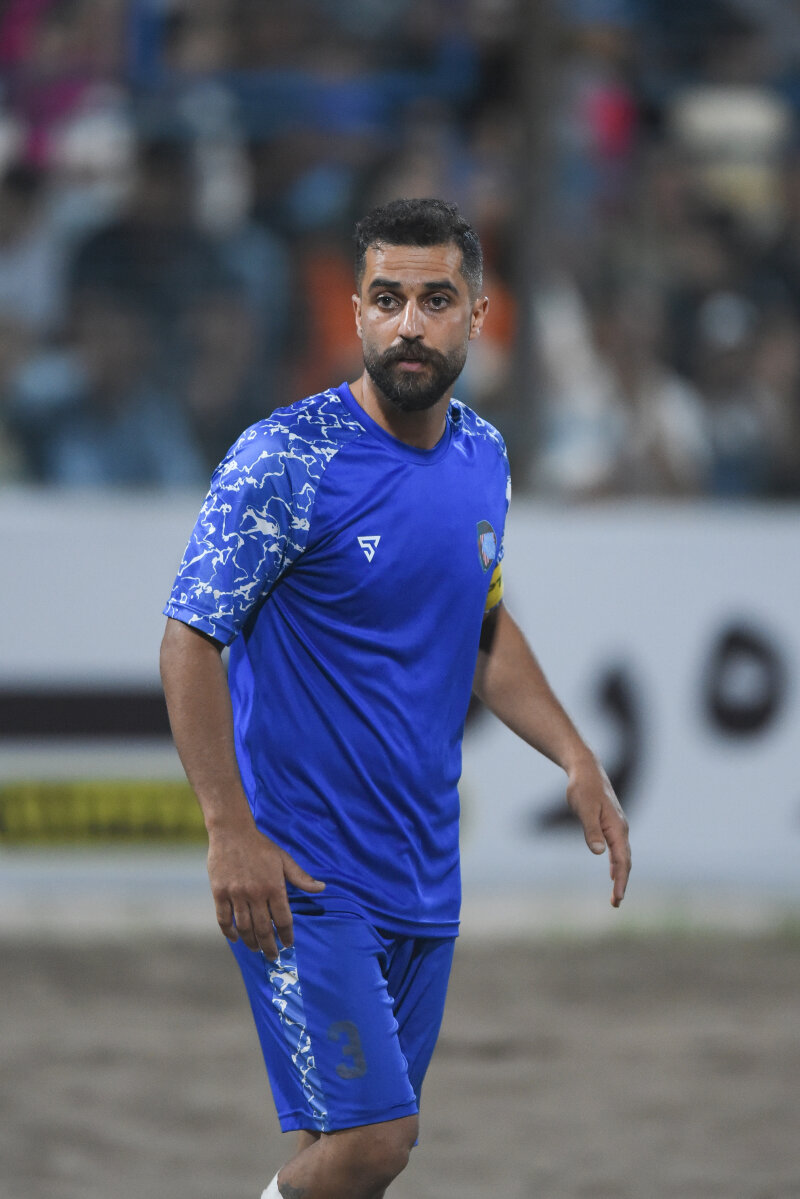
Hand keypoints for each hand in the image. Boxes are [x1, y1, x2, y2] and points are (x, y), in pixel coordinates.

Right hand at [206, 823, 324, 956]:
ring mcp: (236, 894)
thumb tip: (322, 888)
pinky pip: (224, 919)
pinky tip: (235, 939)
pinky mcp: (219, 893)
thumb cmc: (261, 846)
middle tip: (273, 956)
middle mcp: (255, 894)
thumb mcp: (284, 859)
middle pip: (264, 929)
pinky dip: (229, 932)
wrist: (232, 832)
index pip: (283, 919)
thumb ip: (301, 878)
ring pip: (244, 927)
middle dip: (270, 946)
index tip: (288, 944)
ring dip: (251, 942)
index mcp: (274, 887)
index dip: (287, 935)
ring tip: (256, 949)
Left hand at [566, 756, 630, 907]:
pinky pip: (618, 849)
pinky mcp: (611, 825)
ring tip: (616, 895)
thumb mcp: (584, 809)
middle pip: (626, 861)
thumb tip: (600, 853)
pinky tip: (613, 872)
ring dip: (620, 875)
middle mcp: (621, 829)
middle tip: (615, 903)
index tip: (617, 898)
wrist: (586, 770)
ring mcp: (618, 827)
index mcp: (617, 828)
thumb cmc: (584, 788)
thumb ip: (591, 830)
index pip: (622, 860)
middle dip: (622, 883)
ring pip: (623, 856)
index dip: (621, 880)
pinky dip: (617, 863)